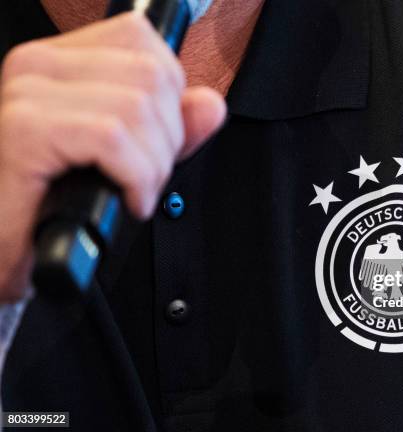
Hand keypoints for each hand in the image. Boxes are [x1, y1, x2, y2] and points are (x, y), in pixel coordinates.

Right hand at [0, 12, 226, 301]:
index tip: (156, 141)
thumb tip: (210, 103)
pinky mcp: (26, 130)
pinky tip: (129, 200)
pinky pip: (112, 137)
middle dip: (167, 137)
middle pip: (151, 75)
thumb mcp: (130, 159)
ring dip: (154, 164)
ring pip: (137, 106)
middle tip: (147, 177)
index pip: (142, 41)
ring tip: (136, 191)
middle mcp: (39, 65)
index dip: (170, 97)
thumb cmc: (59, 203)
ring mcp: (28, 93)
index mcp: (62, 62)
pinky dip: (136, 176)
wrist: (9, 247)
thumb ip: (173, 128)